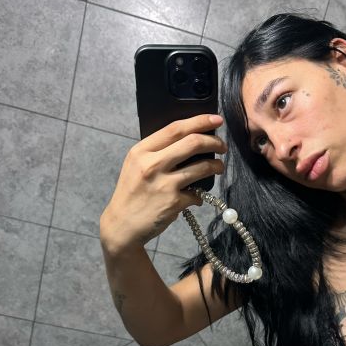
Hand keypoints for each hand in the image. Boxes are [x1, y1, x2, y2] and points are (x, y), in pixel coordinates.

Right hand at [100, 114, 225, 252]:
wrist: (122, 225)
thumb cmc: (132, 194)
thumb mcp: (135, 166)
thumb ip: (156, 152)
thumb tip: (188, 140)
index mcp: (141, 151)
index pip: (175, 129)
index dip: (199, 121)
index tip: (216, 120)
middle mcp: (152, 165)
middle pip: (193, 143)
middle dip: (214, 142)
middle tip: (222, 146)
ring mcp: (164, 184)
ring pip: (202, 167)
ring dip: (216, 166)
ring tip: (219, 167)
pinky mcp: (173, 202)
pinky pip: (197, 194)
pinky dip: (200, 195)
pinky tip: (196, 197)